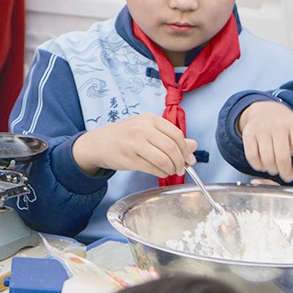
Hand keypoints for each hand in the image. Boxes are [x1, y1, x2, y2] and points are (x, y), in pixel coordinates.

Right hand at [71, 113, 194, 177]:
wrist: (99, 143)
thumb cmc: (126, 136)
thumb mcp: (148, 131)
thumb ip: (171, 137)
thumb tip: (193, 147)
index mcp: (150, 119)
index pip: (176, 134)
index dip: (185, 149)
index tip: (188, 158)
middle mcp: (142, 129)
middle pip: (171, 147)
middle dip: (180, 161)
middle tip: (181, 168)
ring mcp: (134, 144)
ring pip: (163, 159)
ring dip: (171, 169)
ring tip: (171, 171)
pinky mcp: (129, 158)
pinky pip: (152, 168)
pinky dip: (161, 173)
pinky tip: (161, 173)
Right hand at [236, 100, 292, 184]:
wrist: (265, 110)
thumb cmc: (285, 126)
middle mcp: (278, 125)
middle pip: (282, 156)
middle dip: (286, 172)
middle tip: (288, 176)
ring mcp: (262, 129)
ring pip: (267, 159)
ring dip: (273, 170)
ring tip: (276, 170)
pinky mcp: (248, 134)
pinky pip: (252, 156)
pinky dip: (258, 166)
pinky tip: (264, 165)